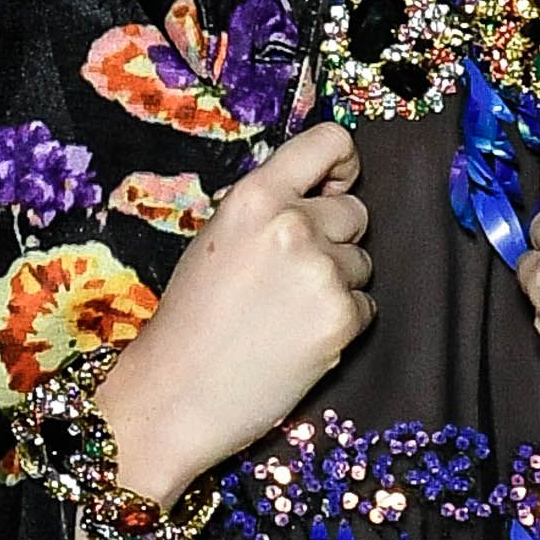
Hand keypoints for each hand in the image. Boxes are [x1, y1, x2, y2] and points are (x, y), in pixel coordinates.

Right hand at [96, 121, 368, 509]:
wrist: (174, 396)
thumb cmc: (187, 323)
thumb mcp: (216, 240)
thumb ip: (266, 213)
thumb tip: (320, 199)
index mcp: (255, 196)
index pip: (330, 142)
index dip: (343, 165)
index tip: (337, 187)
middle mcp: (292, 224)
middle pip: (356, 213)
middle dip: (336, 240)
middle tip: (293, 278)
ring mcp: (321, 271)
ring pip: (362, 264)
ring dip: (338, 286)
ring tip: (287, 316)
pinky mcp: (342, 318)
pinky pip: (365, 307)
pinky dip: (342, 325)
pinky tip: (298, 342)